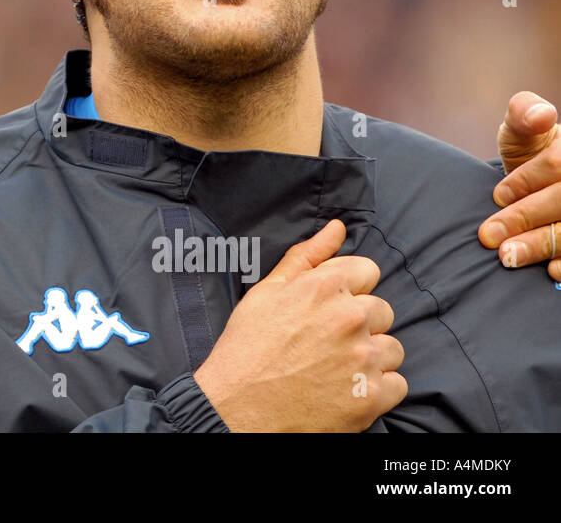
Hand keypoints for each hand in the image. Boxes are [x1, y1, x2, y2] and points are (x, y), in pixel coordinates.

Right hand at [194, 219, 405, 431]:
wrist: (237, 408)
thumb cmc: (247, 347)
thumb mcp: (267, 292)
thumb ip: (306, 255)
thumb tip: (338, 228)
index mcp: (324, 287)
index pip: (367, 271)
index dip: (348, 289)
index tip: (330, 307)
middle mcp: (350, 318)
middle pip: (382, 310)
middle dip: (360, 323)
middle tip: (327, 342)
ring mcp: (364, 359)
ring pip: (392, 347)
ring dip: (371, 356)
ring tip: (336, 367)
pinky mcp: (372, 397)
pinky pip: (398, 384)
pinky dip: (377, 389)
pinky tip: (346, 389)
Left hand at [480, 91, 560, 280]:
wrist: (544, 183)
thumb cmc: (532, 155)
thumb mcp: (523, 132)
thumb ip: (523, 115)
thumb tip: (540, 114)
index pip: (558, 164)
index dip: (526, 180)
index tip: (496, 195)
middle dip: (525, 218)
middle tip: (488, 236)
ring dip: (541, 245)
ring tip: (507, 256)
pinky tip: (552, 270)